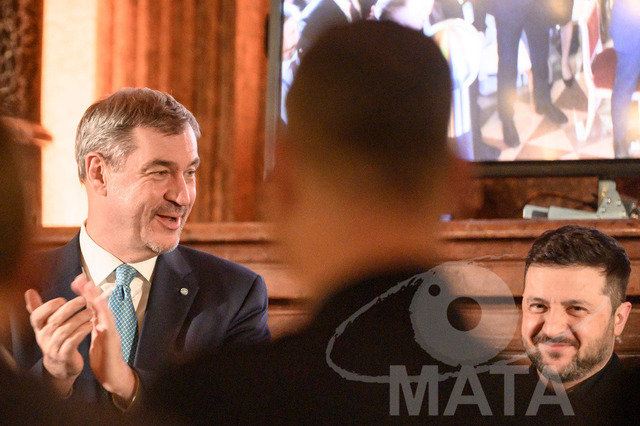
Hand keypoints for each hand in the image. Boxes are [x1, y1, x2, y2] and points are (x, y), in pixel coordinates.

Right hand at [24, 288, 92, 395]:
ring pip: (65, 331)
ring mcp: (53, 348)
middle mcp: (44, 338)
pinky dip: (81, 332)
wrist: (61, 364)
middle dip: (69, 308)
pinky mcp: (65, 355)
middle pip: (54, 321)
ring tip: (90, 312)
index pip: (36, 316)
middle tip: (83, 300)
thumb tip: (30, 291)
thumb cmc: (55, 339)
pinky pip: (72, 342)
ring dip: (79, 319)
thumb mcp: (45, 324)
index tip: (62, 299)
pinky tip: (90, 325)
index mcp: (39, 328)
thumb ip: (38, 307)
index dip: (48, 306)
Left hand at [71, 274, 136, 403]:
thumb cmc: (104, 358)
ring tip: (89, 287)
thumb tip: (87, 314)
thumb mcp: (96, 338)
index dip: (85, 293)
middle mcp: (107, 324)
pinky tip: (99, 307)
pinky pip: (109, 326)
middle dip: (90, 290)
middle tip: (81, 277)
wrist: (113, 375)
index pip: (92, 305)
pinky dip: (104, 315)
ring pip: (104, 312)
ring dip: (97, 299)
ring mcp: (111, 331)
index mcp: (100, 324)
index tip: (77, 280)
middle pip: (98, 305)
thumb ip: (92, 325)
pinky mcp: (113, 340)